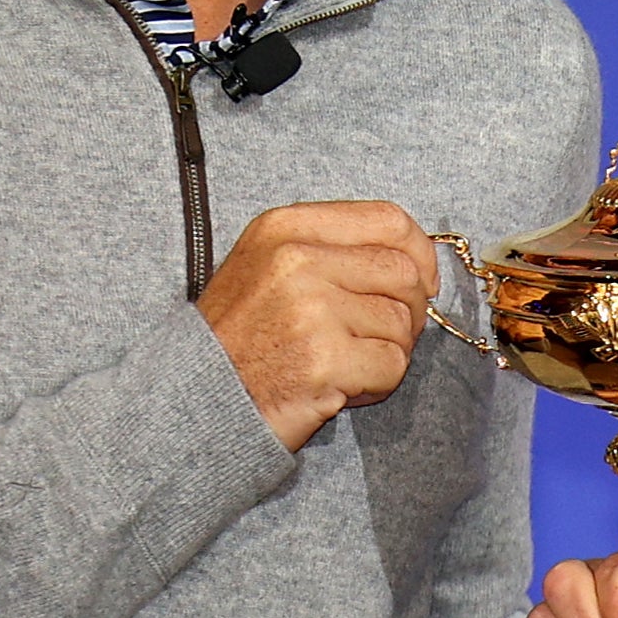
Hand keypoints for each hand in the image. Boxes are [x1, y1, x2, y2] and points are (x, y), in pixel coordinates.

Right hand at [203, 201, 437, 450]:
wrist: (194, 398)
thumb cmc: (240, 338)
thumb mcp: (268, 267)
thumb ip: (332, 251)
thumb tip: (413, 259)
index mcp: (285, 228)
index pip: (386, 219)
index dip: (419, 251)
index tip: (422, 280)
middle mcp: (296, 260)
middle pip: (402, 273)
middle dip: (409, 311)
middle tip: (383, 337)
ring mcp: (310, 309)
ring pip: (400, 323)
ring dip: (388, 352)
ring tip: (347, 365)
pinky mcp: (324, 360)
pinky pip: (391, 366)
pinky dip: (378, 385)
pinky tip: (342, 388)